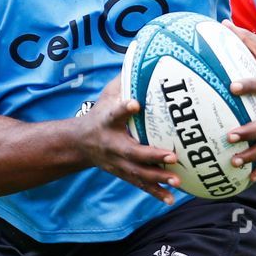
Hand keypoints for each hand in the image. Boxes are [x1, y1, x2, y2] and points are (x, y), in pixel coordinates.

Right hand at [78, 77, 181, 203]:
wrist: (79, 143)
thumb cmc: (100, 114)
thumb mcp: (107, 95)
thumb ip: (124, 80)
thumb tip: (143, 56)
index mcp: (107, 121)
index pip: (114, 113)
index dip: (123, 108)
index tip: (134, 103)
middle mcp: (112, 144)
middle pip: (132, 152)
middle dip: (152, 155)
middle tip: (172, 155)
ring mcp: (117, 163)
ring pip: (138, 173)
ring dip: (158, 178)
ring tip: (177, 180)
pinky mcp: (123, 174)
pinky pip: (140, 185)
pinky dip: (155, 193)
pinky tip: (171, 199)